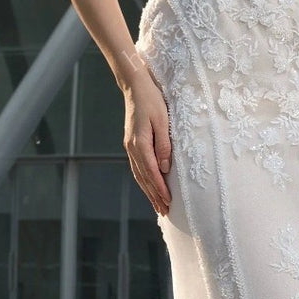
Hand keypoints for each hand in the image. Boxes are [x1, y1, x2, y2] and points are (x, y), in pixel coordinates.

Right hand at [123, 72, 171, 216]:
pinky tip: (148, 186)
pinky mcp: (131, 143)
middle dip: (154, 196)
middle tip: (164, 211)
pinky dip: (143, 180)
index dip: (160, 188)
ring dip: (148, 191)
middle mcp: (132, 148)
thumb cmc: (152, 100)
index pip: (152, 172)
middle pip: (144, 177)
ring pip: (139, 174)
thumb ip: (164, 145)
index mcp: (140, 143)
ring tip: (157, 205)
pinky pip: (137, 167)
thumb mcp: (163, 120)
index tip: (168, 201)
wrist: (135, 86)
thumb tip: (165, 168)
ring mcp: (130, 146)